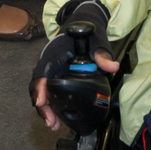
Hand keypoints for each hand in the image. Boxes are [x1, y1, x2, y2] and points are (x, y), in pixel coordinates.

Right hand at [30, 0, 115, 130]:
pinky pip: (46, 91)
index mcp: (55, 54)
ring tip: (53, 125)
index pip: (43, 71)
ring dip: (44, 108)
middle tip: (51, 122)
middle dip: (42, 105)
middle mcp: (47, 62)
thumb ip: (103, 55)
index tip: (42, 101)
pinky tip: (55, 117)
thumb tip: (112, 66)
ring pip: (40, 90)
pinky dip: (48, 104)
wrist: (82, 25)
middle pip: (38, 85)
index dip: (40, 87)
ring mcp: (48, 69)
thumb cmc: (88, 34)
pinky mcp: (52, 75)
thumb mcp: (98, 42)